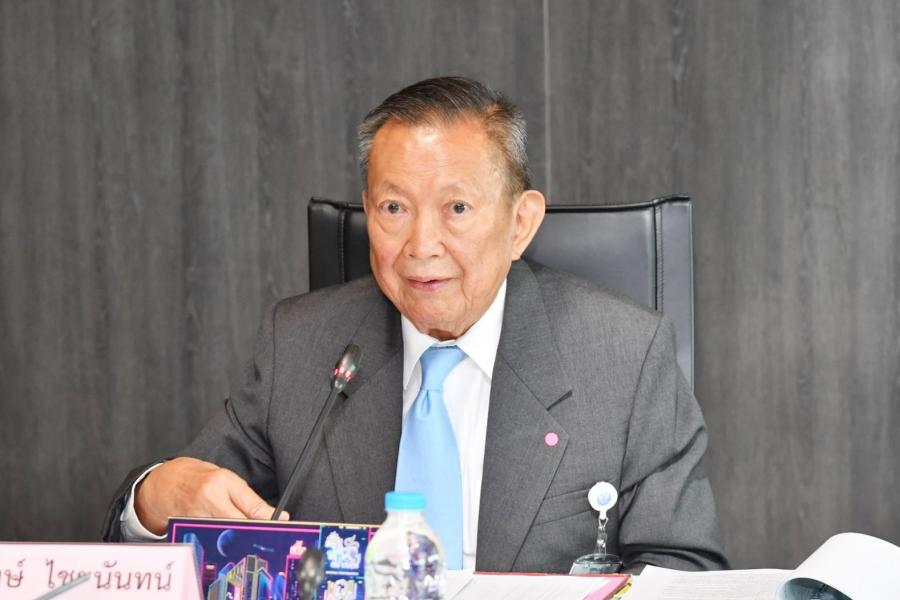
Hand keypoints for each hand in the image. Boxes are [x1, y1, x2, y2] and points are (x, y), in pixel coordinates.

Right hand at [134, 457, 288, 535]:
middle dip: (254, 529)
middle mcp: (209, 499)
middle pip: (240, 522)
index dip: (268, 516)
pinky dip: (221, 539)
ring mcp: (197, 516)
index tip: (282, 521)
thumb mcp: (225, 478)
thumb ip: (246, 496)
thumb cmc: (197, 477)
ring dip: (238, 537)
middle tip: (265, 533)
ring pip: (226, 533)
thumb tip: (270, 513)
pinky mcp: (189, 529)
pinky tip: (225, 538)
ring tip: (245, 535)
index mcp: (221, 481)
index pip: (251, 504)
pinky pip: (211, 538)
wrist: (164, 483)